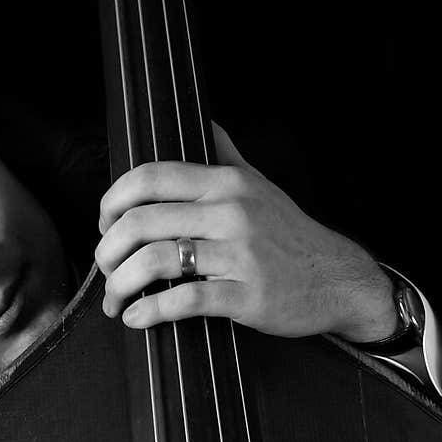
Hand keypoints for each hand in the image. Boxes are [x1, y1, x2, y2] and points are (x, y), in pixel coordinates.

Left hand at [95, 124, 396, 342]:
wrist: (338, 279)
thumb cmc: (290, 236)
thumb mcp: (260, 185)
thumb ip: (227, 155)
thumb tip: (207, 123)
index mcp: (225, 182)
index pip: (148, 178)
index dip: (111, 202)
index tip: (104, 226)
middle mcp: (229, 211)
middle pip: (141, 222)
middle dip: (107, 252)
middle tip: (104, 272)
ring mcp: (238, 253)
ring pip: (155, 261)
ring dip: (120, 285)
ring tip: (114, 301)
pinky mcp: (245, 295)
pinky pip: (183, 300)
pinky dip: (149, 311)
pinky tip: (137, 318)